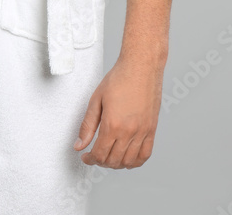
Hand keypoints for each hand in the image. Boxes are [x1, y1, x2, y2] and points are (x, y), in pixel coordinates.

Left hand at [73, 54, 165, 168]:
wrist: (141, 67)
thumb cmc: (119, 78)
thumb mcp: (96, 99)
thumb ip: (87, 125)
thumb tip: (79, 145)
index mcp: (113, 125)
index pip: (100, 154)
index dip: (90, 159)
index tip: (85, 156)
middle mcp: (129, 132)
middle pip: (113, 161)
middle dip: (101, 162)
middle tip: (95, 155)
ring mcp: (143, 132)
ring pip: (129, 162)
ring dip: (116, 164)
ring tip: (109, 156)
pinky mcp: (152, 129)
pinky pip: (145, 155)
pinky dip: (135, 161)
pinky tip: (126, 157)